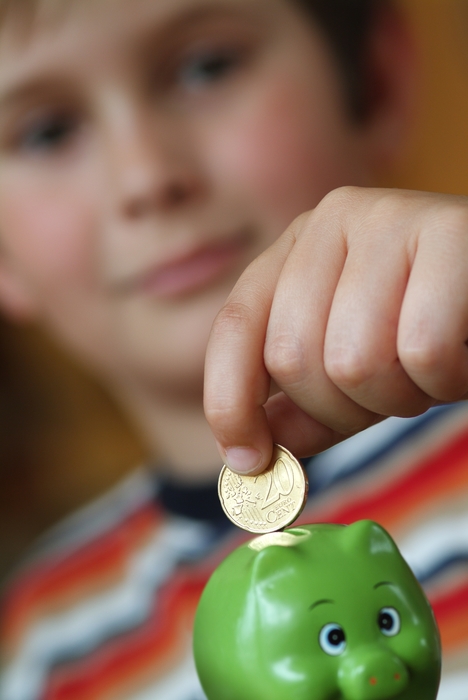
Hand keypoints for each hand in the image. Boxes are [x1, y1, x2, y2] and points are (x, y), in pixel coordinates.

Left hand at [204, 187, 467, 473]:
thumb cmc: (433, 325)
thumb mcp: (356, 365)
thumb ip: (302, 405)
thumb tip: (247, 458)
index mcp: (298, 246)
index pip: (236, 326)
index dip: (230, 401)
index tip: (248, 461)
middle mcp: (332, 219)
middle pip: (292, 357)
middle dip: (341, 409)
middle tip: (392, 395)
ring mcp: (387, 217)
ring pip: (353, 362)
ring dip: (398, 397)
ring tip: (430, 370)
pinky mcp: (447, 232)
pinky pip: (422, 351)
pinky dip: (445, 380)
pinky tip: (463, 357)